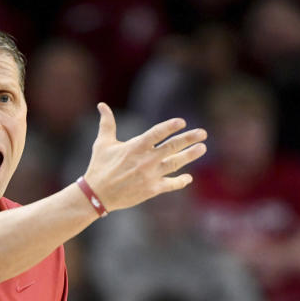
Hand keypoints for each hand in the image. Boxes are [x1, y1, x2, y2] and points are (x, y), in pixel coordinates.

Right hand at [83, 103, 206, 211]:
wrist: (97, 195)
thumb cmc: (99, 167)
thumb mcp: (102, 143)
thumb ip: (107, 123)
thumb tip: (102, 105)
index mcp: (135, 147)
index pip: (157, 133)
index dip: (170, 127)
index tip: (182, 122)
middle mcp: (146, 160)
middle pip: (172, 147)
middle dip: (189, 139)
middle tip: (202, 133)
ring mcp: (150, 175)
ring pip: (175, 163)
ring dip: (190, 155)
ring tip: (202, 148)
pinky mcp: (151, 189)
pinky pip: (170, 184)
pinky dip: (180, 181)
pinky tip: (188, 178)